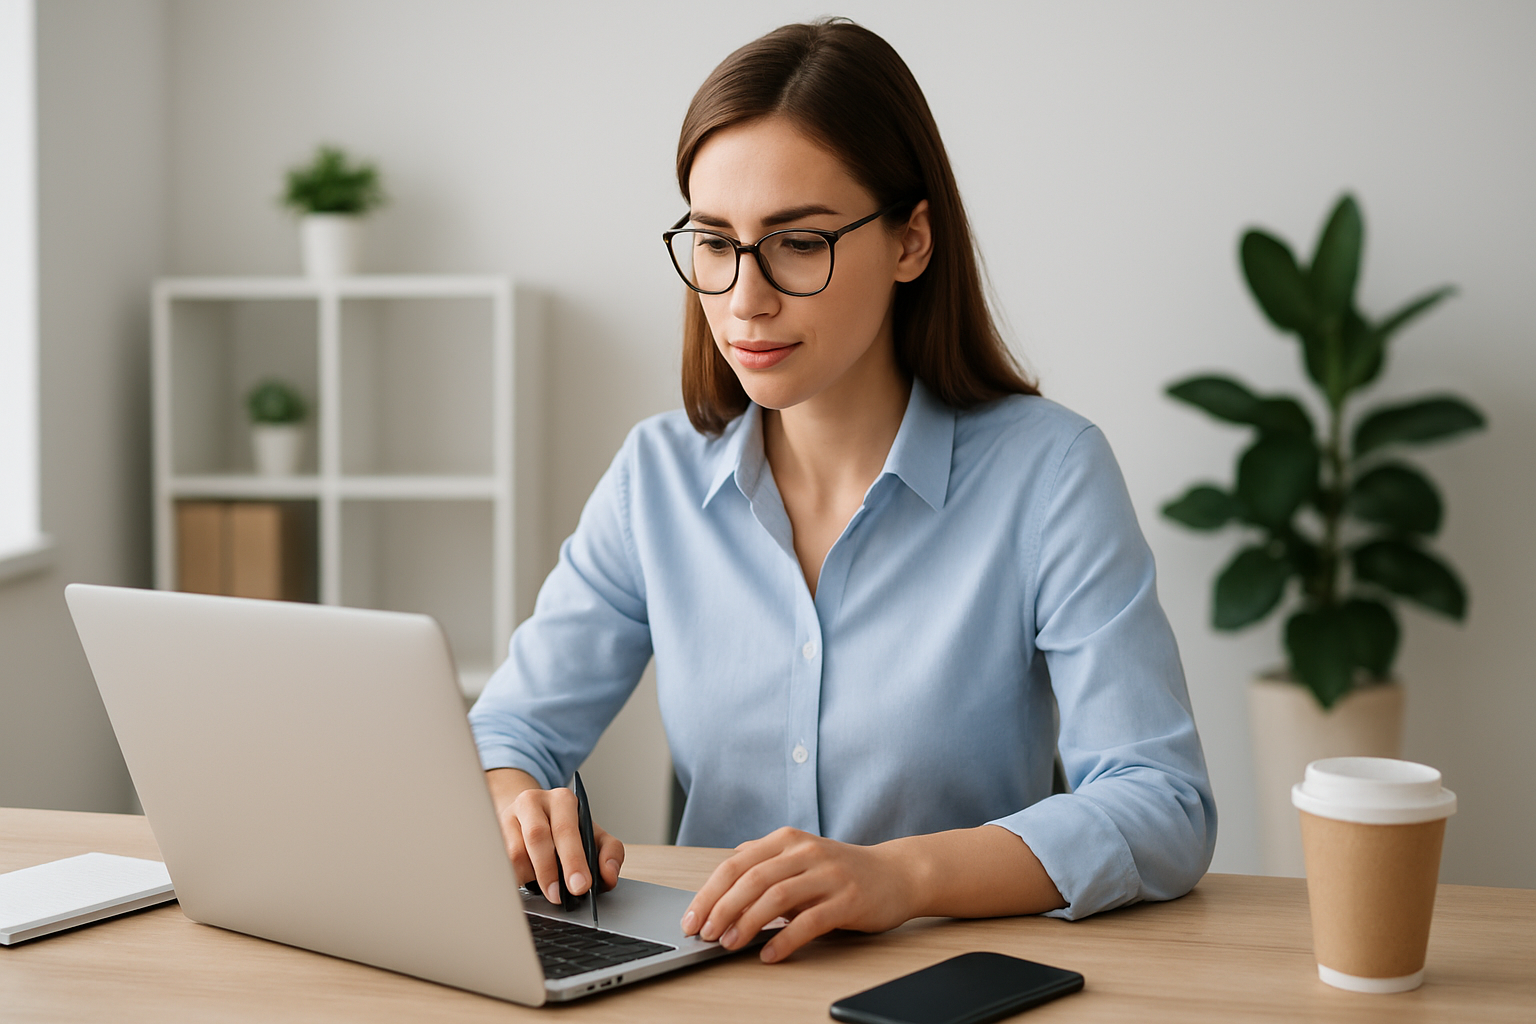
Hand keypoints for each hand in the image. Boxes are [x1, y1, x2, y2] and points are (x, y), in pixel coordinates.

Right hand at [486, 769, 624, 903]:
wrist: (531, 814)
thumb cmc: (565, 829)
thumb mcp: (593, 835)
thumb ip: (610, 853)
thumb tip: (608, 875)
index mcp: (562, 800)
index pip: (566, 829)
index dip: (573, 859)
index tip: (580, 886)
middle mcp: (532, 802)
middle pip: (537, 836)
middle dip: (549, 871)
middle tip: (559, 896)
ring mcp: (508, 817)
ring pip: (515, 853)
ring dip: (530, 876)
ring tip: (543, 888)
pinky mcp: (492, 834)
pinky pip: (501, 863)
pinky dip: (515, 878)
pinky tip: (526, 882)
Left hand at [680, 827, 917, 962]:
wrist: (896, 874)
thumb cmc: (841, 871)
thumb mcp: (799, 858)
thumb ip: (764, 863)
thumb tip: (722, 880)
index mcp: (787, 840)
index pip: (737, 864)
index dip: (709, 892)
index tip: (691, 918)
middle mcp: (805, 851)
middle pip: (751, 878)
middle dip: (721, 908)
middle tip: (704, 934)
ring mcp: (828, 874)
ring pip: (776, 897)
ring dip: (746, 923)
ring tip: (728, 944)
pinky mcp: (848, 899)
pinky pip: (810, 921)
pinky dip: (784, 940)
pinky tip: (769, 955)